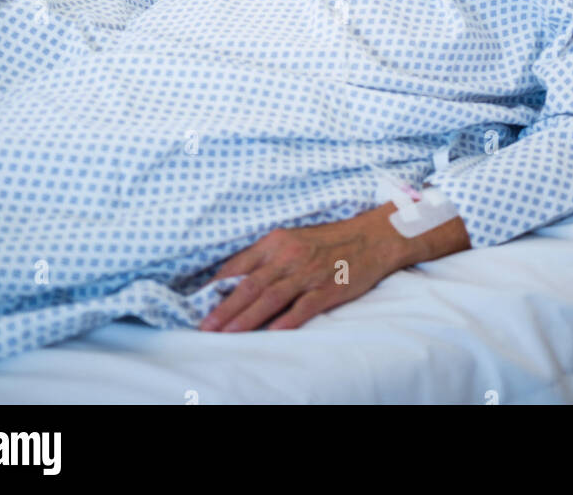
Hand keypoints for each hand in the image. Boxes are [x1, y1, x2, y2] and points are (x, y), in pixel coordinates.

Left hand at [198, 205, 410, 332]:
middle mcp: (288, 256)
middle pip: (250, 285)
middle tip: (205, 327)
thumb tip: (234, 280)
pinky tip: (270, 332)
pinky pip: (303, 307)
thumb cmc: (328, 240)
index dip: (218, 287)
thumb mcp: (292, 239)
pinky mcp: (328, 289)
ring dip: (246, 318)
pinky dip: (286, 320)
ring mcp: (308, 273)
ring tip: (227, 334)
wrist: (371, 237)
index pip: (239, 265)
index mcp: (276, 241)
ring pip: (270, 298)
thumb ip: (266, 258)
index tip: (200, 304)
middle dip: (224, 309)